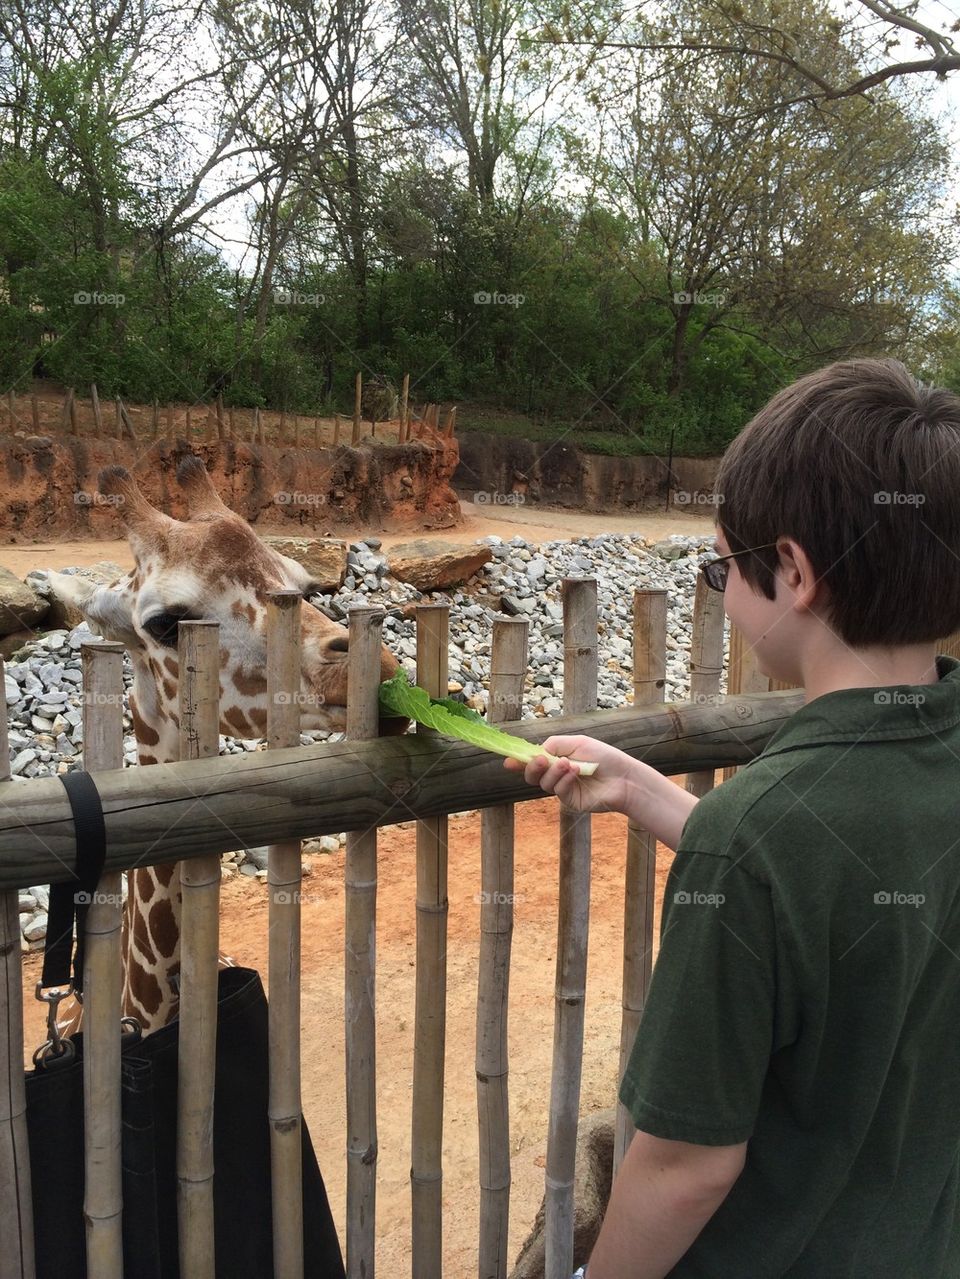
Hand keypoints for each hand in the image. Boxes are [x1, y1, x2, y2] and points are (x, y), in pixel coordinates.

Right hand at [503, 735, 636, 814]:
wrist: (623, 777)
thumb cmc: (603, 757)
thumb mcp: (576, 743)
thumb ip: (553, 745)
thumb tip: (535, 751)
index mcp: (557, 758)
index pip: (534, 760)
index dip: (519, 761)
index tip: (508, 761)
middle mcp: (557, 774)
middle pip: (532, 775)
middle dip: (531, 767)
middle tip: (540, 760)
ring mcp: (563, 789)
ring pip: (543, 783)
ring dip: (553, 771)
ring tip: (568, 764)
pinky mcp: (570, 801)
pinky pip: (558, 791)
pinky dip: (564, 780)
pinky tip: (575, 772)